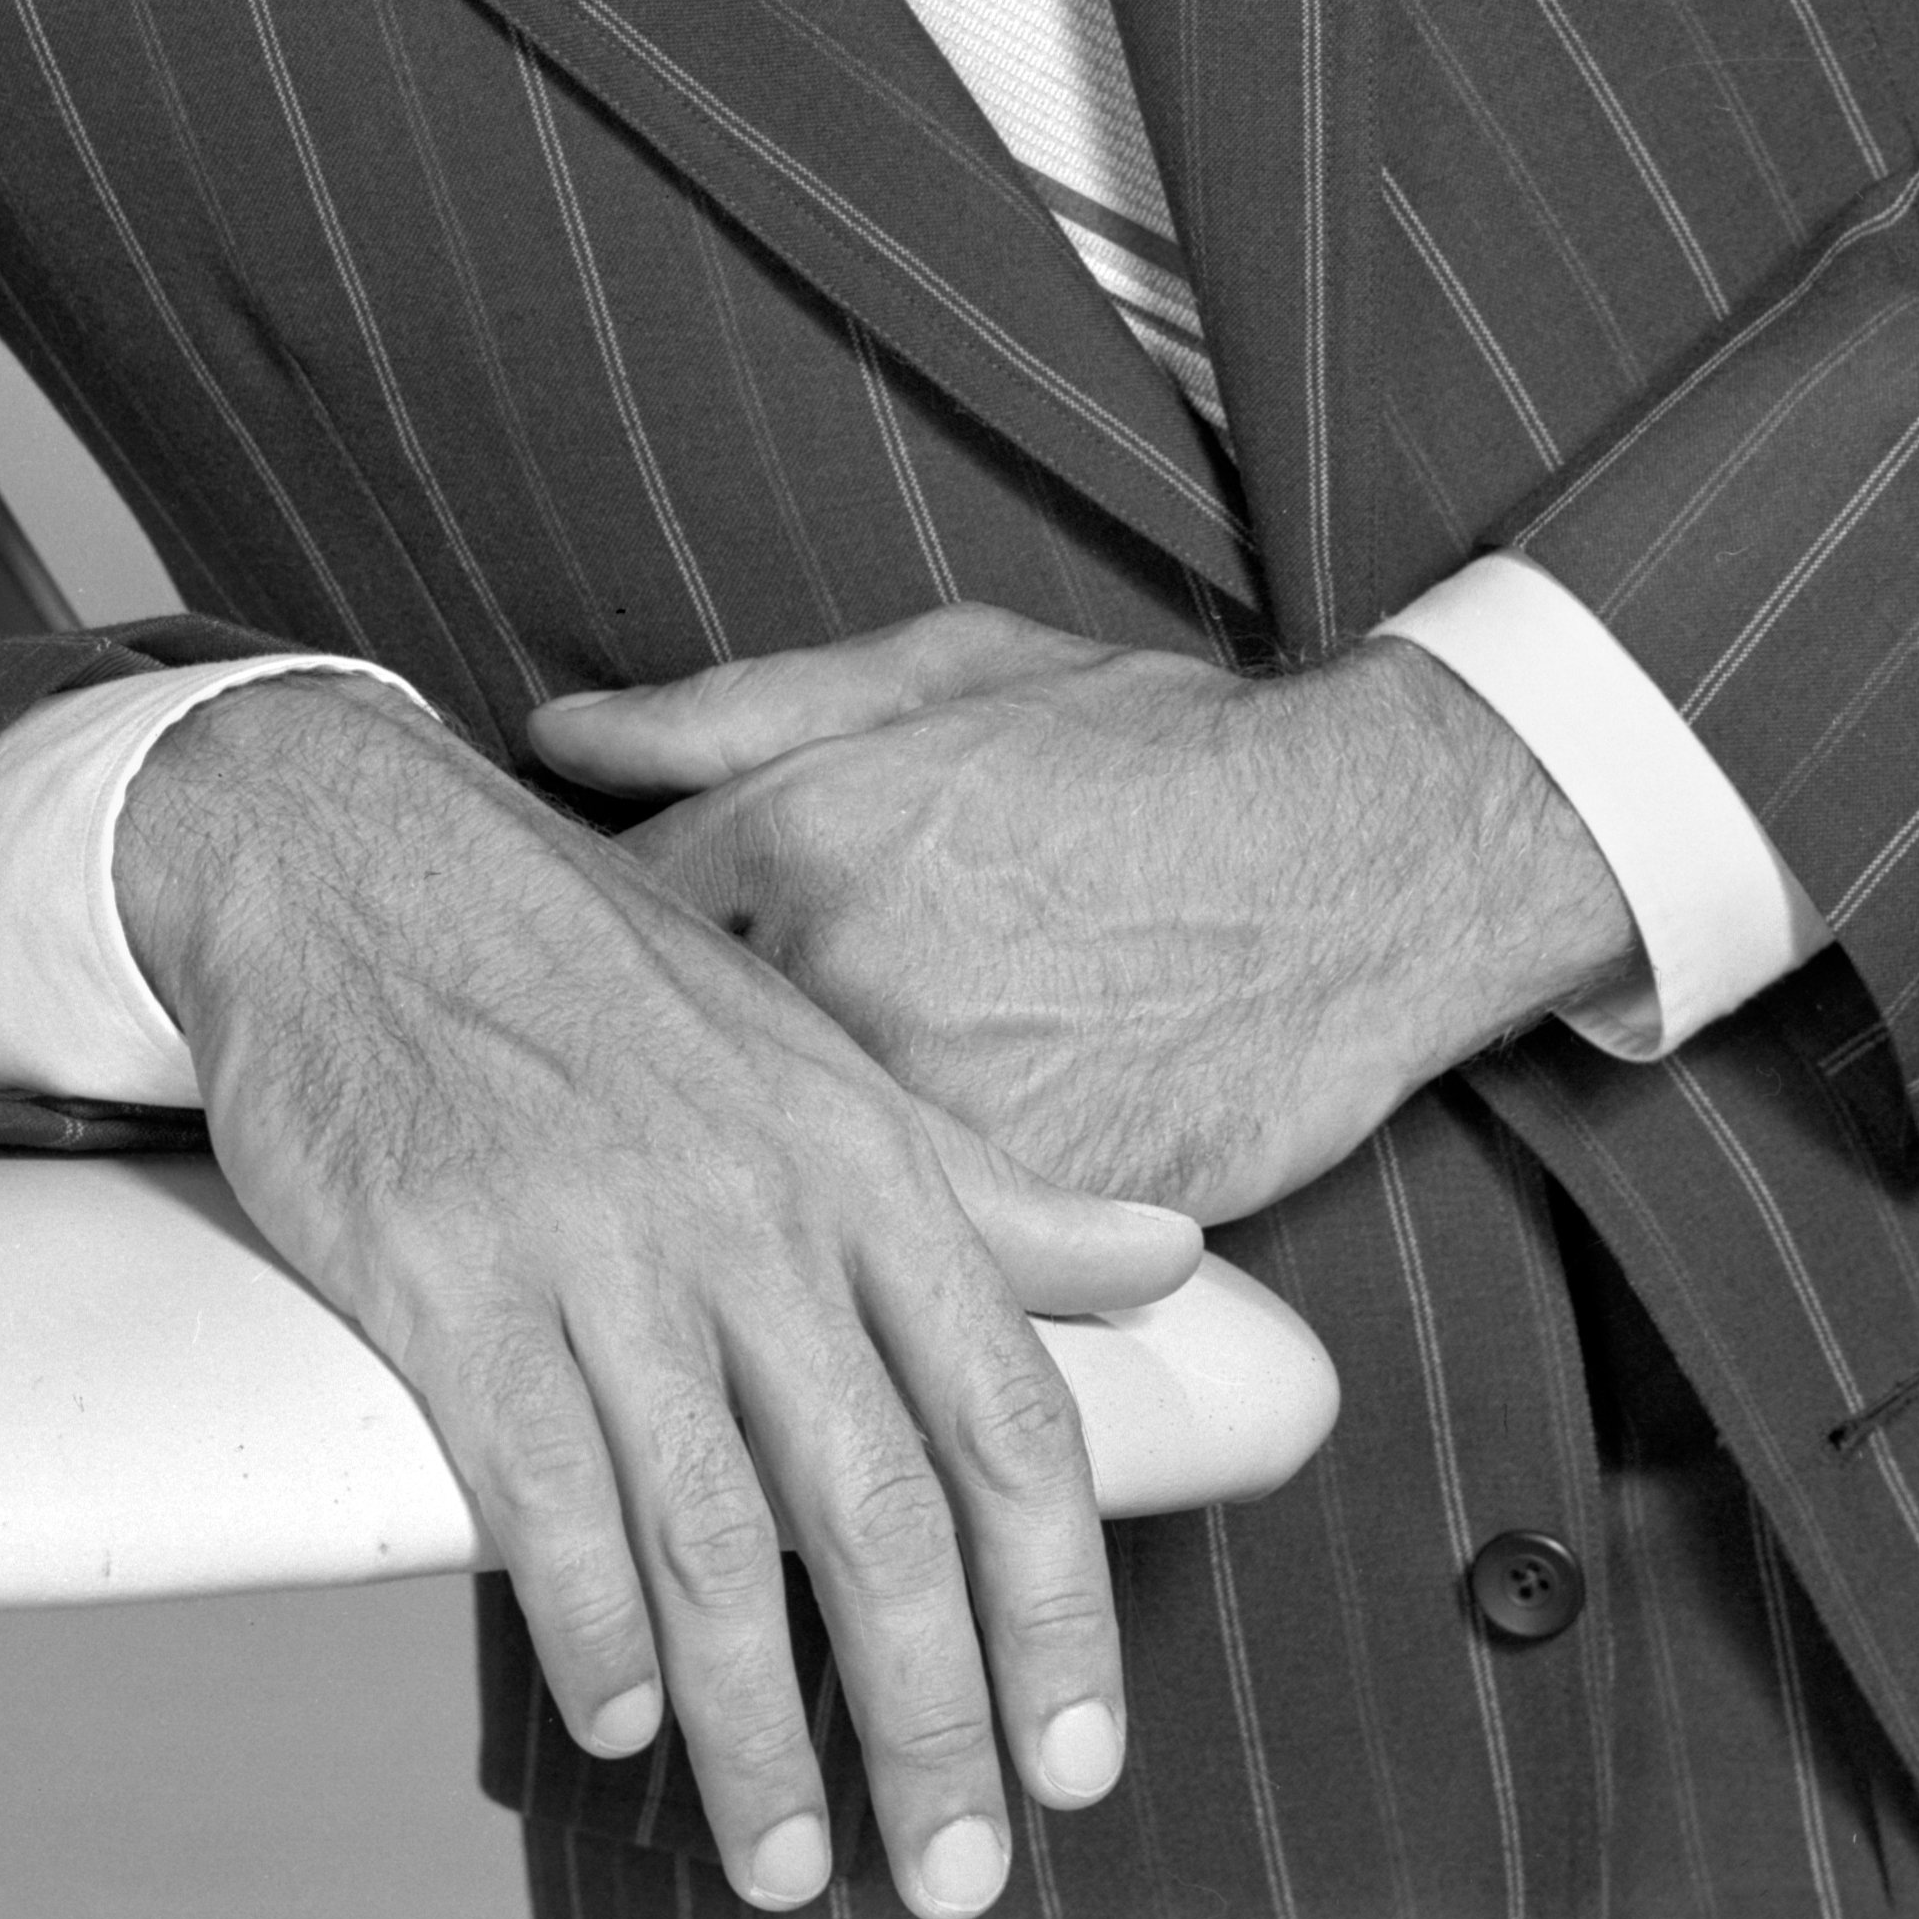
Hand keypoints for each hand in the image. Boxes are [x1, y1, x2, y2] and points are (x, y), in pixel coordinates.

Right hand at [116, 671, 1202, 1918]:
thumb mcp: (810, 1053)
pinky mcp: (452, 1277)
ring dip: (758, 1732)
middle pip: (880, 1514)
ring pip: (717, 1540)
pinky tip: (622, 1718)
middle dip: (930, 1723)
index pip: (1007, 1418)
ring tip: (784, 1854)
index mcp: (858, 1158)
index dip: (1059, 1610)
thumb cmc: (585, 966)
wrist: (351, 855)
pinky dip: (595, 1634)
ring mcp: (599, 1244)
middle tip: (953, 1867)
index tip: (1079, 1760)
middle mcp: (752, 1209)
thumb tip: (1168, 1254)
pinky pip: (546, 1497)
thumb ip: (986, 1186)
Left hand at [528, 610, 1642, 1225]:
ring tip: (744, 1174)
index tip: (581, 972)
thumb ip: (729, 710)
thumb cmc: (1155, 745)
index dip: (587, 949)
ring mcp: (935, 1108)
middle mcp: (844, 977)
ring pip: (773, 1183)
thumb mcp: (935, 669)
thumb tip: (557, 733)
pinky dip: (874, 1243)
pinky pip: (900, 1250)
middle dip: (649, 1087)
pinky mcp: (1029, 1210)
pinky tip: (868, 1221)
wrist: (1362, 855)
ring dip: (749, 1184)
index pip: (608, 917)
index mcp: (800, 832)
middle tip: (639, 1093)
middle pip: (669, 1074)